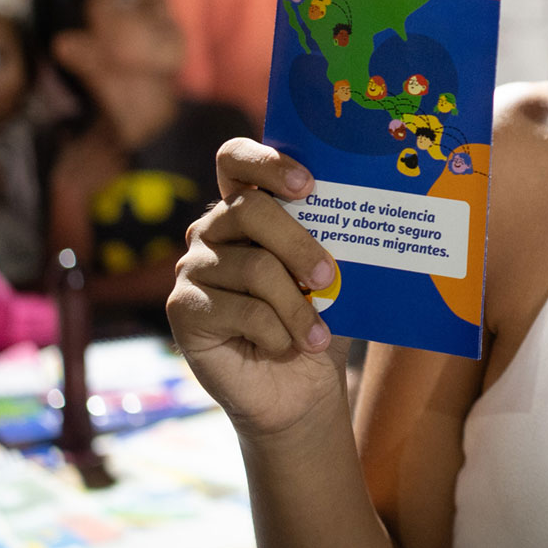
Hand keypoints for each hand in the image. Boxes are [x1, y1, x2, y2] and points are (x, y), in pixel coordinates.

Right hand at [169, 139, 345, 440]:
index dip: (267, 162)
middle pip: (249, 210)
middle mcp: (212, 229)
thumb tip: (363, 215)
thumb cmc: (318, 319)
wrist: (298, 387)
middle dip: (299, 244)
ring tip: (317, 334)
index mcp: (246, 208)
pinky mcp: (183, 308)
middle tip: (329, 278)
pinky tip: (288, 347)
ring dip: (298, 306)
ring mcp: (193, 267)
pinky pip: (243, 309)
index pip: (236, 159)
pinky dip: (278, 333)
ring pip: (255, 267)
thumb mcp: (331, 275)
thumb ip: (329, 241)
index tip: (309, 185)